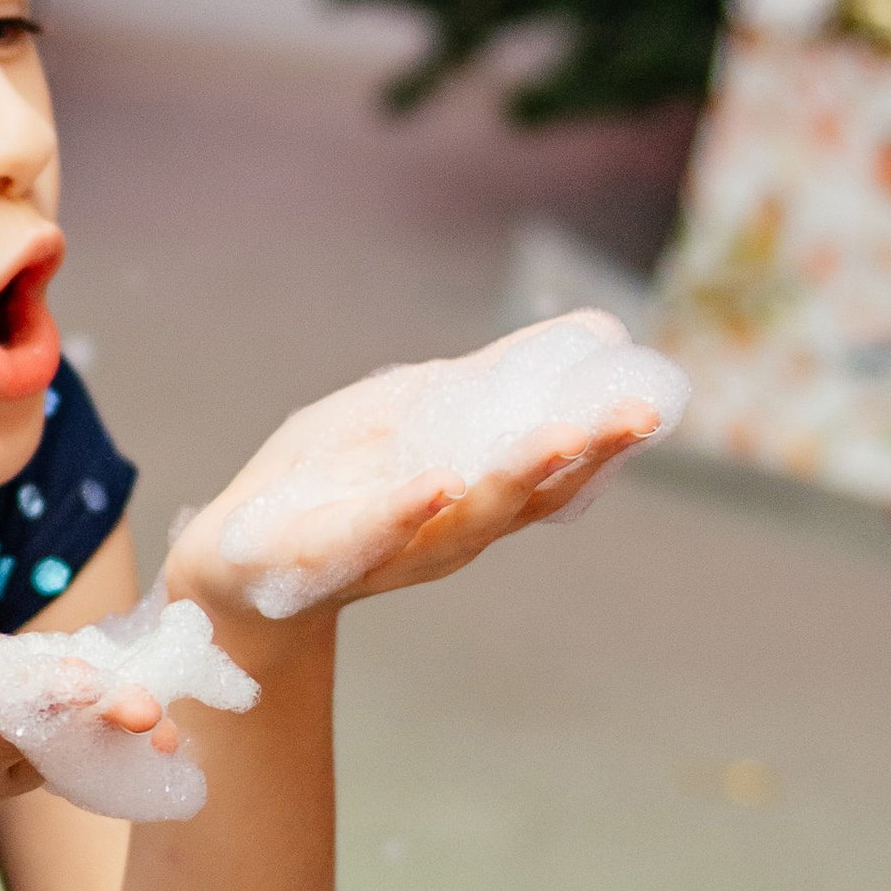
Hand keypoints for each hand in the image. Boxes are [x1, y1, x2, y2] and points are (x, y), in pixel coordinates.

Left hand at [165, 350, 664, 626]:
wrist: (238, 556)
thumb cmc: (336, 477)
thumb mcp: (418, 409)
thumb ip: (495, 381)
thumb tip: (597, 332)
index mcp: (478, 494)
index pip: (557, 469)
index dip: (605, 439)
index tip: (653, 400)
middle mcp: (450, 529)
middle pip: (530, 494)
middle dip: (585, 453)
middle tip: (637, 413)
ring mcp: (393, 548)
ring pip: (468, 516)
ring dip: (515, 474)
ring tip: (559, 434)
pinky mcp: (326, 557)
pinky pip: (373, 534)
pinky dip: (408, 509)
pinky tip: (439, 480)